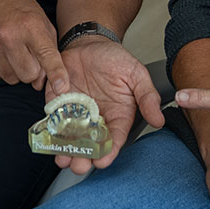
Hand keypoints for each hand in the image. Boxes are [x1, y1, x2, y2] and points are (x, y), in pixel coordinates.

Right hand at [0, 0, 68, 93]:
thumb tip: (41, 83)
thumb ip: (48, 50)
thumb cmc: (17, 7)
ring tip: (11, 49)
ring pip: (11, 79)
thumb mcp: (40, 19)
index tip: (62, 88)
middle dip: (32, 70)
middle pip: (29, 75)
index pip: (47, 55)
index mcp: (30, 24)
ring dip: (14, 70)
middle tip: (27, 54)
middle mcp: (9, 34)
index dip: (56, 74)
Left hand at [49, 39, 164, 173]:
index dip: (108, 152)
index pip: (114, 139)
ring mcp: (76, 114)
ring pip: (71, 139)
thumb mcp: (136, 74)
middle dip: (84, 158)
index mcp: (118, 116)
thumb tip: (159, 120)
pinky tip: (50, 141)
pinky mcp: (58, 105)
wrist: (89, 42)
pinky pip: (54, 122)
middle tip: (80, 166)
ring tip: (63, 158)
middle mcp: (96, 120)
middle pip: (90, 146)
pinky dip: (51, 133)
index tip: (102, 161)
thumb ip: (147, 97)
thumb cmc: (115, 59)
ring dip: (66, 151)